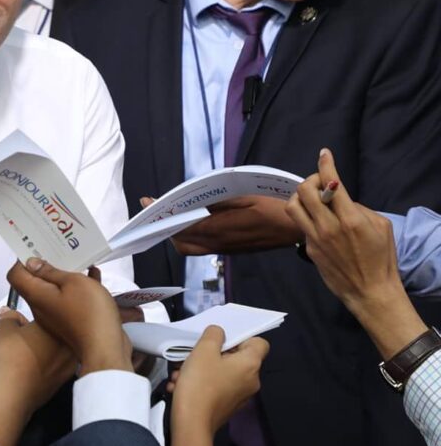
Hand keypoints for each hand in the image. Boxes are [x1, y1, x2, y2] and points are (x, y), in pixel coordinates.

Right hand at [0, 311, 76, 445]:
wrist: (14, 394)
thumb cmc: (10, 356)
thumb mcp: (3, 328)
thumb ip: (10, 315)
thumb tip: (12, 314)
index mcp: (58, 324)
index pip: (48, 312)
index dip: (33, 314)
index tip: (23, 321)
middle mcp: (69, 343)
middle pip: (56, 331)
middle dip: (42, 332)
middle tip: (25, 335)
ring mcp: (70, 364)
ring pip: (57, 350)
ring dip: (46, 349)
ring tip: (27, 353)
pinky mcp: (64, 381)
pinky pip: (56, 366)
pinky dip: (46, 365)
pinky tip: (32, 368)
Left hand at [8, 258, 131, 373]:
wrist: (106, 349)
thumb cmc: (88, 312)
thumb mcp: (73, 282)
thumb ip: (51, 271)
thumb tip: (32, 263)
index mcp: (36, 295)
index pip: (16, 275)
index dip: (23, 260)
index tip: (39, 249)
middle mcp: (41, 307)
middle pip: (36, 282)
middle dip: (47, 265)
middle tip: (61, 251)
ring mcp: (55, 317)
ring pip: (54, 291)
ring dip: (66, 276)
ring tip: (81, 261)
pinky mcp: (70, 323)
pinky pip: (68, 301)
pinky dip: (78, 289)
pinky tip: (93, 277)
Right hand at [168, 326, 267, 436]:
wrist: (192, 423)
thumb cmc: (200, 382)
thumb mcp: (204, 350)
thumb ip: (214, 334)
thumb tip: (219, 334)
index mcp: (251, 365)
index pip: (259, 343)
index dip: (241, 337)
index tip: (221, 340)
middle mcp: (251, 380)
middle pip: (237, 357)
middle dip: (212, 354)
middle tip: (193, 355)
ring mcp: (240, 395)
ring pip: (222, 372)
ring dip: (201, 369)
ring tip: (182, 373)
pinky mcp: (228, 406)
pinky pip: (217, 386)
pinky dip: (201, 383)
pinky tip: (182, 385)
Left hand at [171, 196, 300, 254]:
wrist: (296, 227)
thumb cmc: (274, 205)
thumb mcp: (245, 195)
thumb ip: (218, 200)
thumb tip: (193, 201)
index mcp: (223, 228)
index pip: (185, 226)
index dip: (164, 217)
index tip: (149, 204)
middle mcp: (220, 243)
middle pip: (183, 243)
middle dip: (167, 228)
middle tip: (158, 209)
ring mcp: (225, 249)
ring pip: (191, 247)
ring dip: (177, 233)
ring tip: (171, 215)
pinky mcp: (230, 250)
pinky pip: (203, 247)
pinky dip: (190, 236)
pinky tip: (190, 221)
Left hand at [285, 148, 425, 356]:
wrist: (370, 291)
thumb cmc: (381, 258)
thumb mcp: (381, 227)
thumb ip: (359, 208)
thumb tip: (341, 199)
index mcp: (351, 219)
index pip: (332, 184)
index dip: (326, 164)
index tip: (324, 153)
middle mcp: (329, 226)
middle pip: (305, 190)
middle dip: (311, 179)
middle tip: (320, 182)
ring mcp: (315, 238)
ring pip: (293, 206)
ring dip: (300, 196)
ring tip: (312, 198)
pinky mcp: (308, 248)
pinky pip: (300, 224)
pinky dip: (306, 215)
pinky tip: (317, 219)